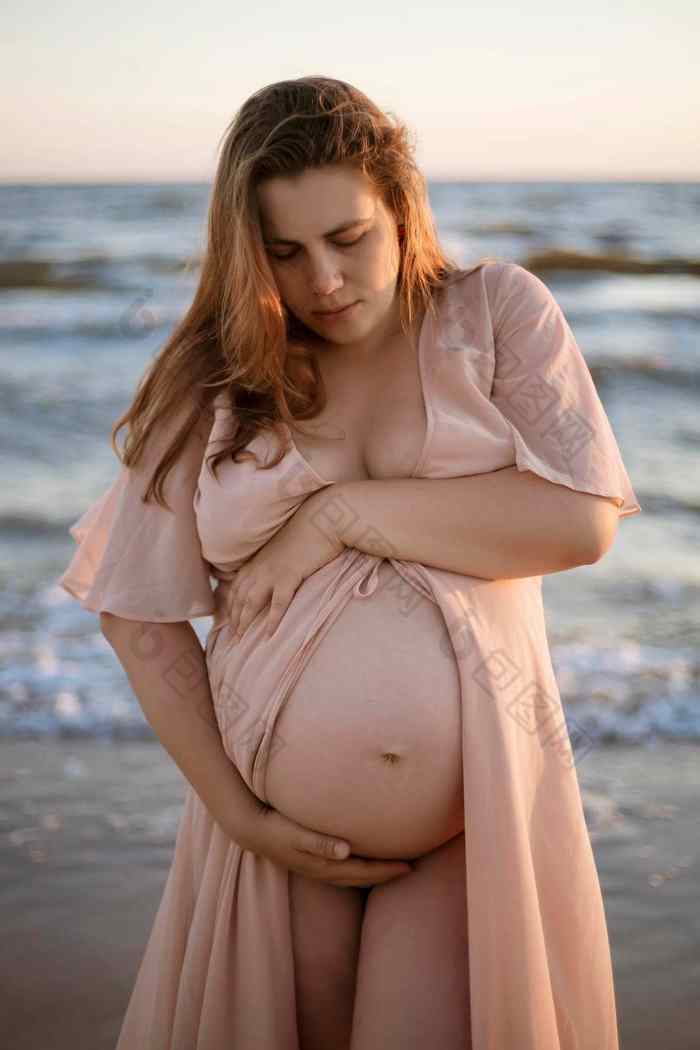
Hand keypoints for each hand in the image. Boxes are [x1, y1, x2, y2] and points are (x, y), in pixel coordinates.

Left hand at [226, 486, 345, 641]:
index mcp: (257, 559)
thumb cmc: (308, 532)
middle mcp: (260, 566)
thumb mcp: (284, 545)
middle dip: (234, 618)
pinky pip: (278, 602)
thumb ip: (274, 558)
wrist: (324, 519)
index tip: (227, 620)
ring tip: (241, 640)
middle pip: (239, 597)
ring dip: (245, 622)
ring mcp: (273, 571)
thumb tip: (274, 571)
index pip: (236, 586)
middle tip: (232, 638)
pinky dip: (272, 620)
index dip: (230, 604)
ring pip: (252, 601)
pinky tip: (269, 634)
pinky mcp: (290, 575)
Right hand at [238, 801, 413, 887]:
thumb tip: (346, 851)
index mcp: (324, 866)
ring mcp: (317, 868)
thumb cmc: (276, 828)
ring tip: (394, 867)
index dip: (386, 871)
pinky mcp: (312, 862)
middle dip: (386, 875)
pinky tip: (363, 862)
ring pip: (353, 877)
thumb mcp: (296, 834)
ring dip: (374, 874)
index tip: (409, 866)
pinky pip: (343, 871)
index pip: (363, 872)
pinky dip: (359, 870)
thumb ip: (319, 842)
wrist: (252, 830)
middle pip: (362, 878)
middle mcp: (323, 871)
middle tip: (412, 868)